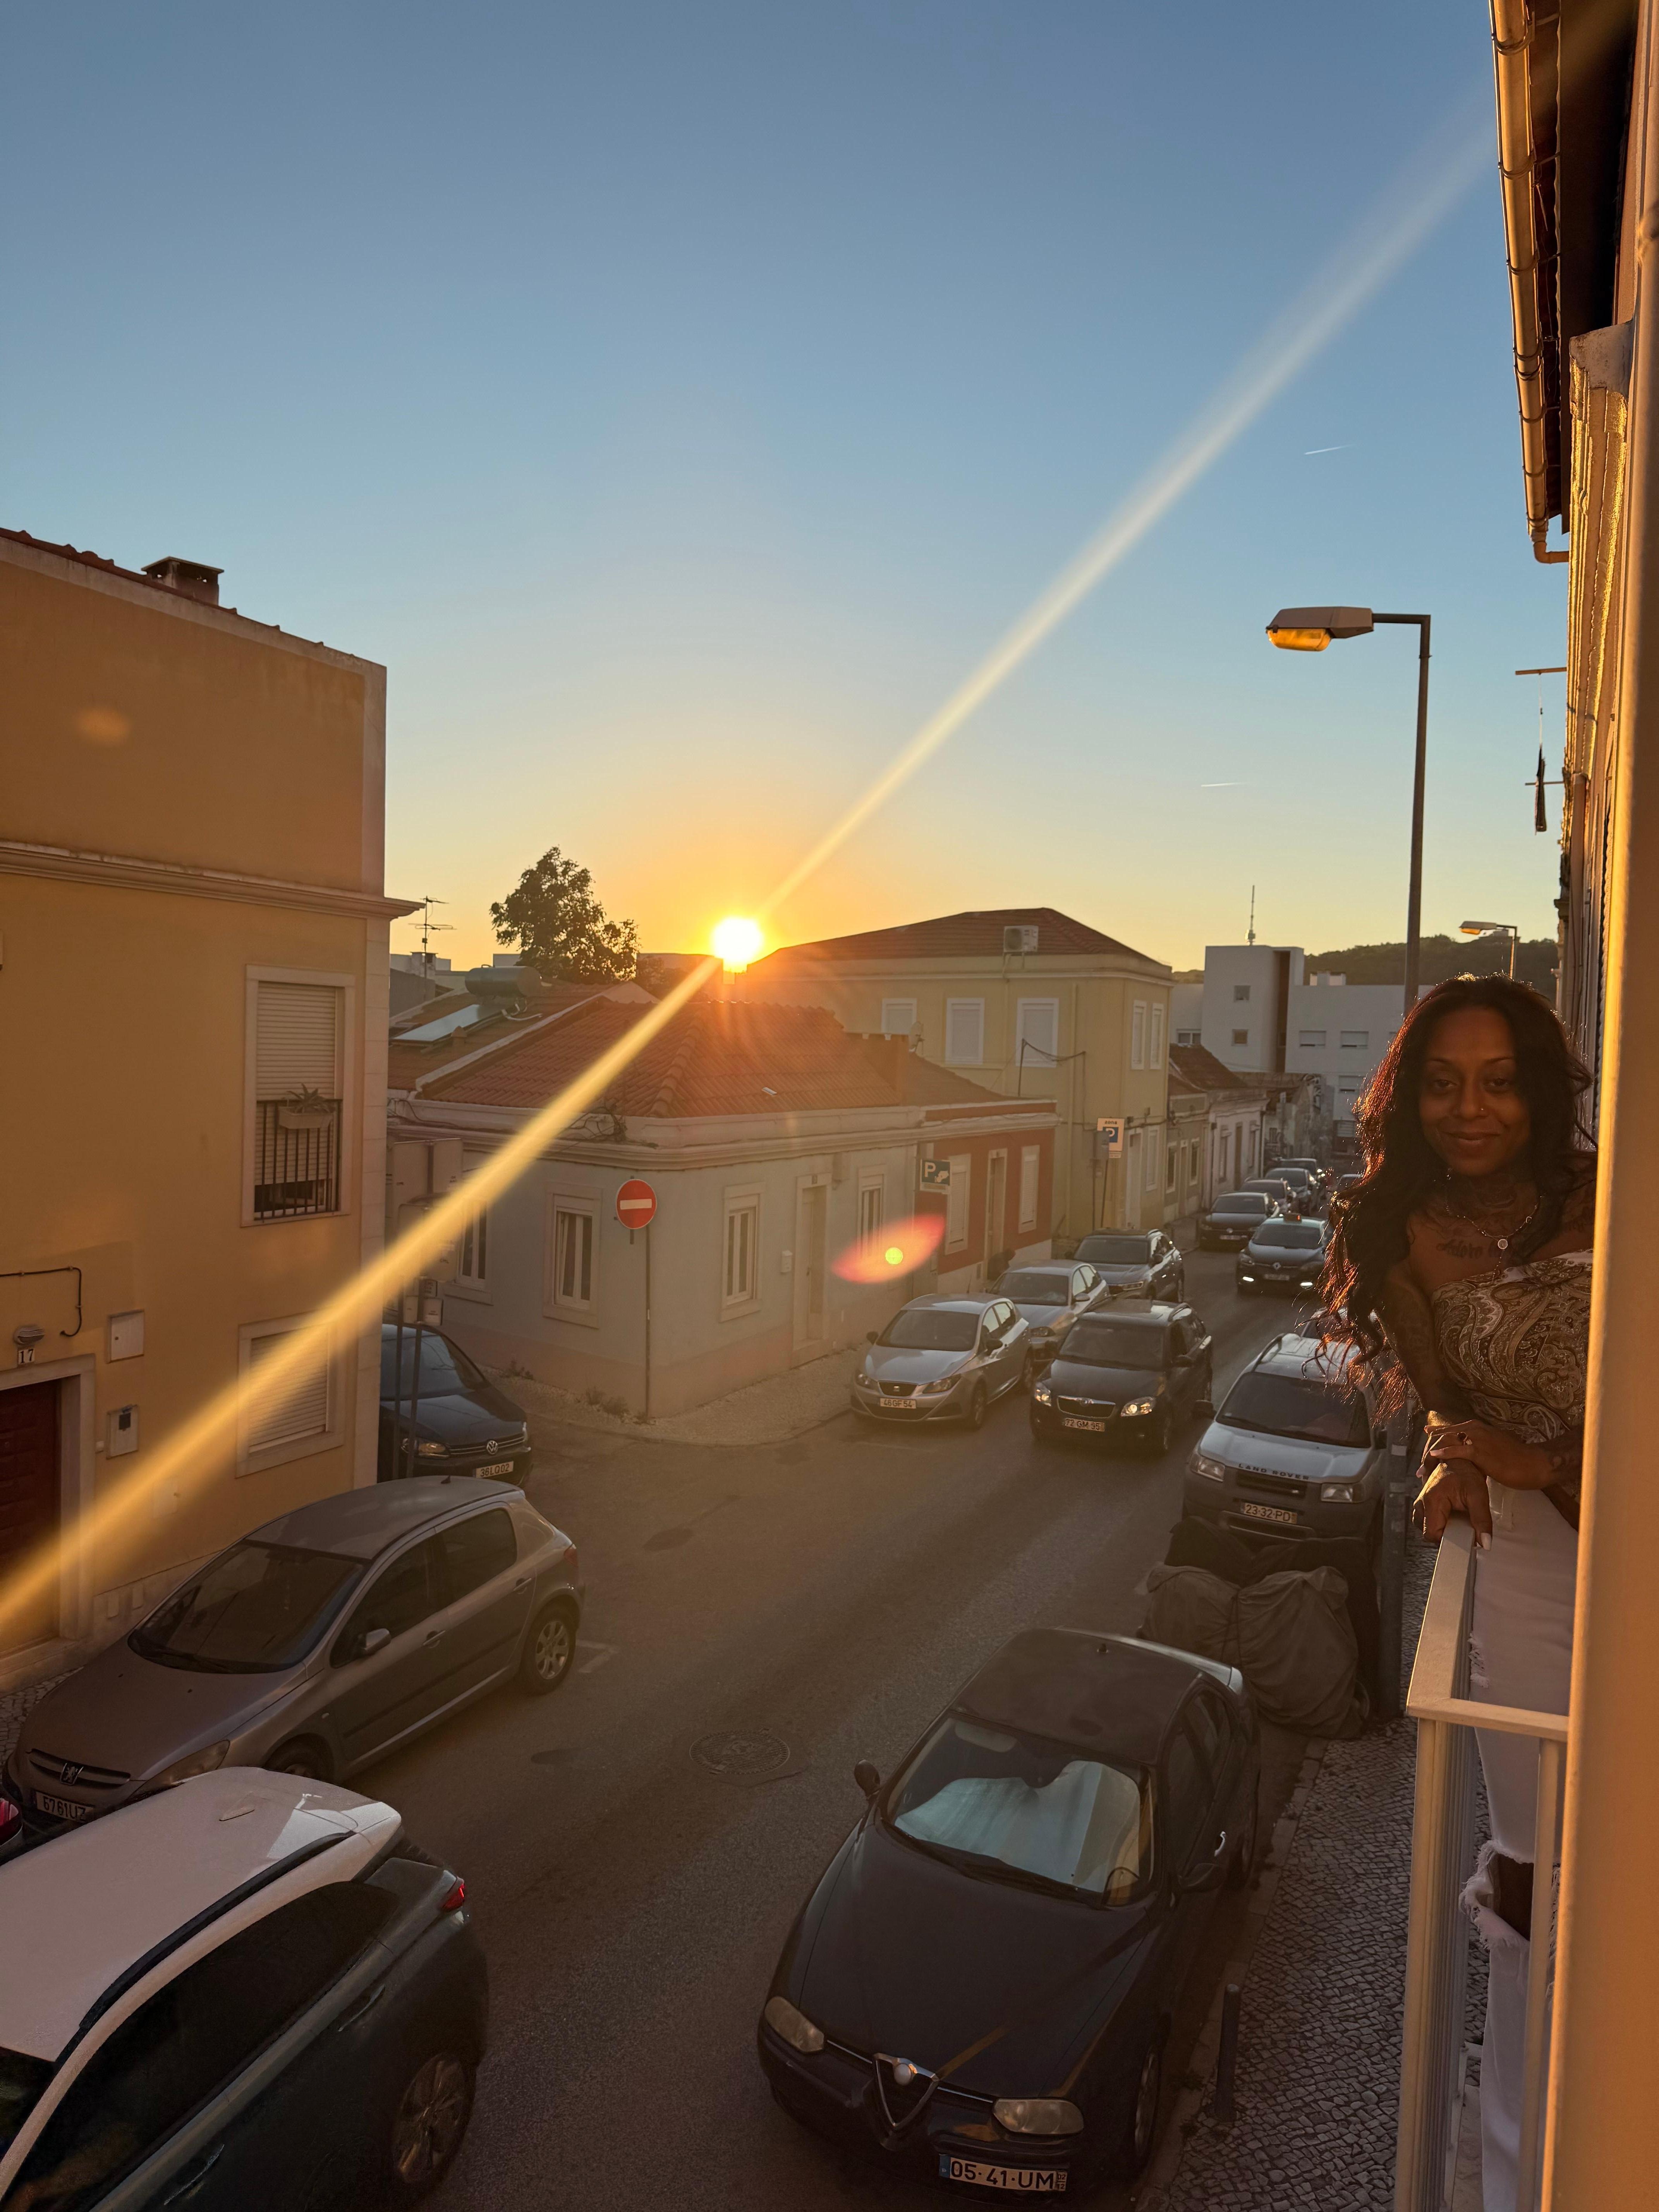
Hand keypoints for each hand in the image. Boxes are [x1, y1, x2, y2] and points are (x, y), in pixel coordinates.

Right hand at [1414, 1456, 1492, 1544]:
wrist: (1458, 1458)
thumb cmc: (1467, 1473)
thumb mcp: (1479, 1496)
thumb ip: (1482, 1521)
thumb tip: (1485, 1544)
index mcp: (1432, 1501)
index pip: (1432, 1534)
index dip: (1448, 1540)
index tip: (1463, 1536)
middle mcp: (1421, 1502)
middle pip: (1428, 1533)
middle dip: (1445, 1535)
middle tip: (1461, 1526)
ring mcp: (1420, 1502)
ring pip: (1426, 1527)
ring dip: (1441, 1528)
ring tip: (1456, 1520)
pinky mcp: (1423, 1502)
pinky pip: (1427, 1520)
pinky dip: (1438, 1522)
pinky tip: (1451, 1516)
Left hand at [1423, 1416, 1553, 1491]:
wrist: (1533, 1463)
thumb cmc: (1519, 1458)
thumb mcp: (1498, 1447)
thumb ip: (1485, 1447)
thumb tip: (1478, 1453)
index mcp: (1482, 1428)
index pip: (1457, 1429)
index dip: (1444, 1433)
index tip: (1430, 1435)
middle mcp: (1478, 1429)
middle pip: (1450, 1432)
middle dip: (1436, 1439)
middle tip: (1422, 1448)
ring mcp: (1478, 1439)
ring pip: (1450, 1441)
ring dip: (1436, 1449)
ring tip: (1423, 1458)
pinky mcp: (1479, 1451)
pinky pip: (1457, 1451)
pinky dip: (1444, 1452)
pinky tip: (1434, 1455)